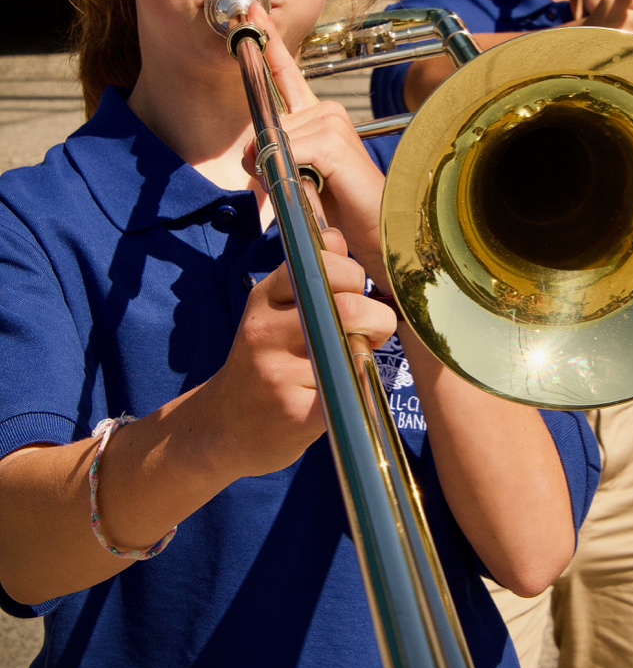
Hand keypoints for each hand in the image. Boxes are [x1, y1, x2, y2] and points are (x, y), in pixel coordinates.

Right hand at [202, 227, 396, 476]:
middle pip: (347, 306)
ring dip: (367, 356)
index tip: (353, 296)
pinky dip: (357, 390)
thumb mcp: (272, 312)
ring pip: (354, 350)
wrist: (221, 429)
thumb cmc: (261, 364)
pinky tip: (340, 393)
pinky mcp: (295, 412)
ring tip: (352, 362)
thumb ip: (307, 274)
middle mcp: (266, 330)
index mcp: (264, 298)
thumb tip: (335, 238)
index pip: (323, 264)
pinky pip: (350, 390)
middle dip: (377, 317)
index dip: (353, 277)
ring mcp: (278, 372)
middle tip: (371, 333)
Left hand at [245, 4, 389, 289]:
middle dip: (263, 158)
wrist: (379, 232)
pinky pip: (288, 151)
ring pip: (274, 140)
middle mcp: (325, 111)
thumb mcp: (298, 180)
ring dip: (279, 172)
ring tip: (311, 192)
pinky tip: (316, 187)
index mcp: (317, 118)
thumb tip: (254, 151)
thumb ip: (272, 159)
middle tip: (294, 186)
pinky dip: (291, 174)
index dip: (267, 44)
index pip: (287, 73)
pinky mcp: (332, 140)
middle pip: (266, 123)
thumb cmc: (340, 210)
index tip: (251, 13)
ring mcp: (331, 122)